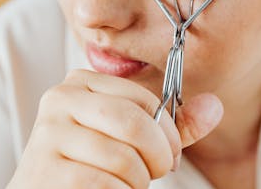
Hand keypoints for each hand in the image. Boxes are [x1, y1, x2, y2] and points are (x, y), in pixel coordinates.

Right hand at [7, 69, 222, 188]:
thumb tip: (215, 106)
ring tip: (125, 184)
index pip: (143, 98)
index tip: (170, 154)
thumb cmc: (93, 162)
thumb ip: (172, 124)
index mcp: (81, 82)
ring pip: (124, 160)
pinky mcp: (46, 171)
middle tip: (155, 172)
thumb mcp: (133, 138)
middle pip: (135, 124)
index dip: (168, 132)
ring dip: (137, 182)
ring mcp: (48, 134)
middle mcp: (60, 99)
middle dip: (158, 157)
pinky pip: (108, 185)